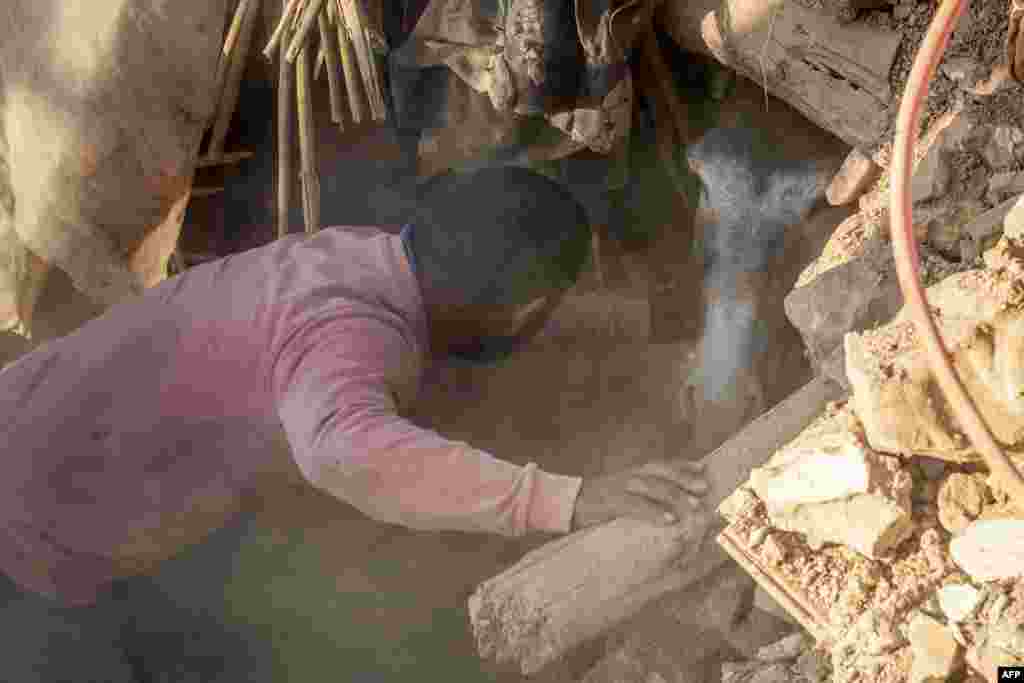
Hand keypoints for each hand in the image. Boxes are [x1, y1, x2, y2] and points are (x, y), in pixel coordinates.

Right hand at [570, 459, 708, 530]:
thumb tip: (673, 505)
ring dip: (675, 495)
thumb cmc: (601, 502)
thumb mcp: (624, 492)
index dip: (683, 465)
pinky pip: (636, 505)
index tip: (704, 468)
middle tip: (704, 488)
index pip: (662, 464)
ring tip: (693, 506)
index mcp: (633, 472)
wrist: (569, 504)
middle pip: (661, 472)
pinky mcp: (611, 502)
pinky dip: (654, 512)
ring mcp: (620, 487)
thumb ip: (645, 494)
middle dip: (684, 479)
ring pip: (652, 486)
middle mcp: (629, 475)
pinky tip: (669, 520)